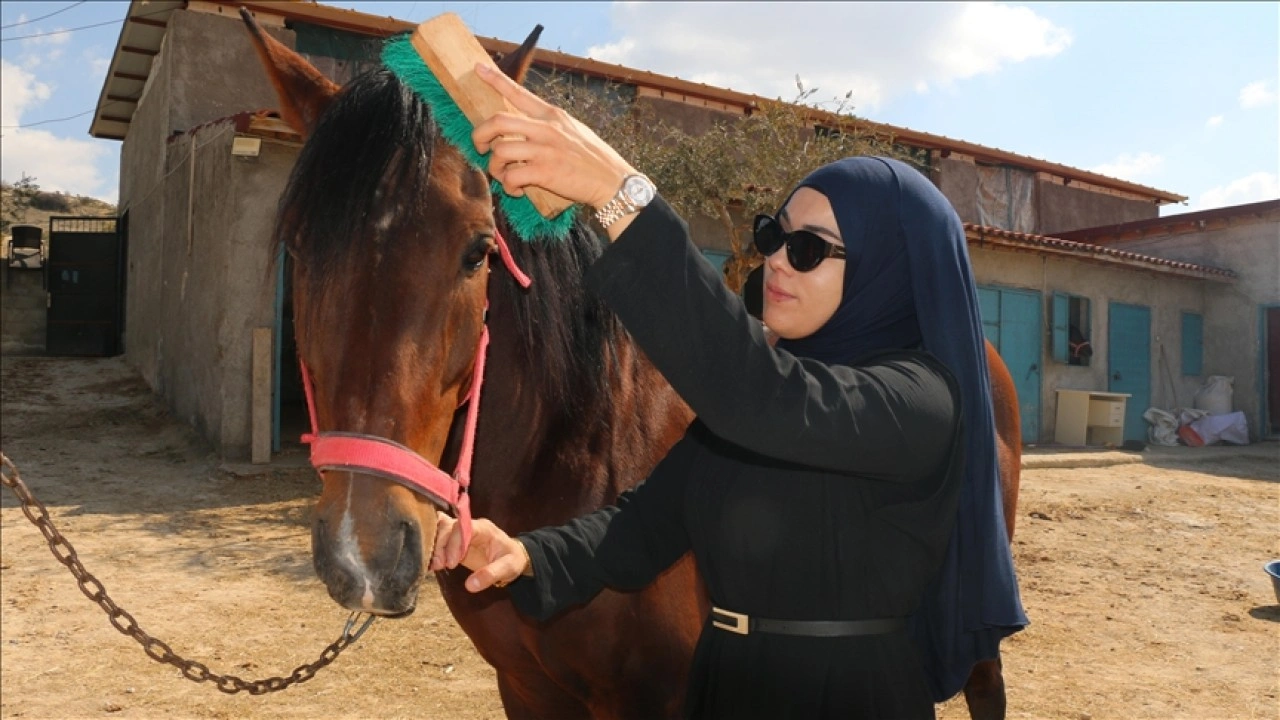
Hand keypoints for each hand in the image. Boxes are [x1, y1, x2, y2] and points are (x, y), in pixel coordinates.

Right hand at [430, 515, 529, 591]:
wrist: (512, 557)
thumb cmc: (512, 559)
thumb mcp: (508, 568)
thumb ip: (490, 575)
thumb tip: (470, 585)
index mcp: (483, 528)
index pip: (463, 527)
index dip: (454, 543)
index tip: (452, 564)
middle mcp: (470, 526)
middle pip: (447, 526)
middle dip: (440, 545)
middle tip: (439, 565)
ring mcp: (460, 532)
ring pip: (440, 529)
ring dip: (433, 546)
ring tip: (434, 565)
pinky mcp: (454, 541)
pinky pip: (439, 538)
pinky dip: (432, 548)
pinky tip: (431, 564)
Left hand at [471, 62, 635, 210]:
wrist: (613, 180)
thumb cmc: (593, 158)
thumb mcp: (574, 129)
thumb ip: (549, 125)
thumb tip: (526, 126)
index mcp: (552, 115)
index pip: (519, 93)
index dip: (495, 79)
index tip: (478, 68)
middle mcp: (546, 128)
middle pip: (497, 121)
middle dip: (480, 135)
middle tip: (481, 148)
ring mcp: (545, 150)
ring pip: (500, 151)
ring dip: (496, 168)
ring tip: (505, 176)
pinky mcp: (545, 172)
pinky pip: (511, 177)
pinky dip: (509, 186)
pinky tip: (518, 190)